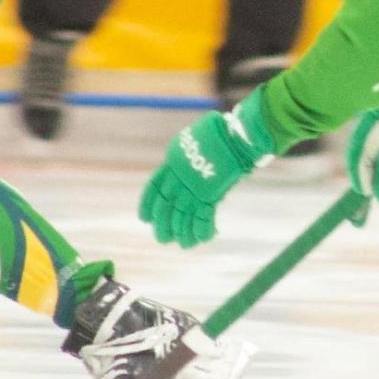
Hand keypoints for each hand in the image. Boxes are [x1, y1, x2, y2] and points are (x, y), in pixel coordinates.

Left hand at [139, 89, 275, 247]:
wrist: (234, 135)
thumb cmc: (218, 134)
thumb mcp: (193, 143)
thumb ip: (185, 162)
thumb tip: (181, 173)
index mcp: (173, 162)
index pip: (154, 187)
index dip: (147, 204)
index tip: (144, 219)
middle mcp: (180, 178)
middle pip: (166, 206)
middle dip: (163, 225)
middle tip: (162, 239)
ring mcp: (194, 187)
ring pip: (183, 216)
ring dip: (183, 232)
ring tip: (184, 244)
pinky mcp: (211, 194)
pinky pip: (203, 217)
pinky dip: (203, 230)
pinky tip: (202, 239)